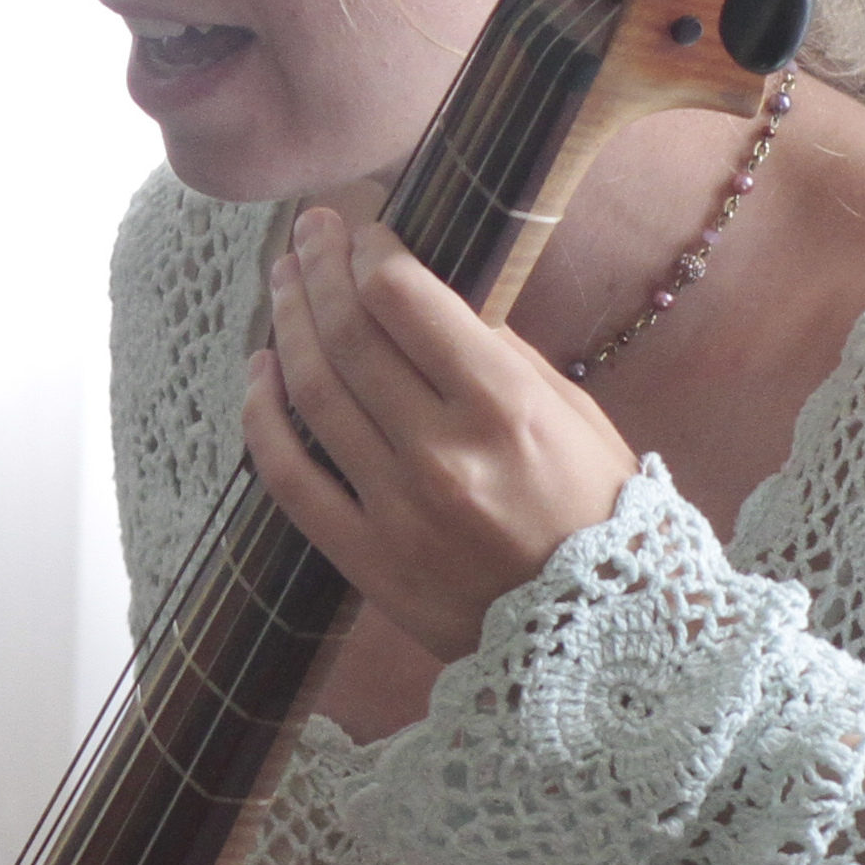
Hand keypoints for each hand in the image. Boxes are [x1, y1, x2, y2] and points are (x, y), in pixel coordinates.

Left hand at [244, 203, 637, 660]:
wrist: (604, 636)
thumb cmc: (598, 511)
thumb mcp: (572, 415)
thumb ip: (498, 354)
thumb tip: (428, 297)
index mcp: (505, 406)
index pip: (403, 300)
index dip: (371, 251)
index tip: (364, 228)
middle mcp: (444, 452)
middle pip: (349, 335)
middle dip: (322, 269)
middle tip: (310, 232)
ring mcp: (398, 509)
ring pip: (313, 394)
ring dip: (289, 325)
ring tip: (284, 281)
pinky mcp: (366, 557)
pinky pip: (290, 478)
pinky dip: (264, 417)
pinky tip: (260, 371)